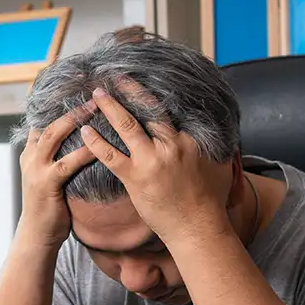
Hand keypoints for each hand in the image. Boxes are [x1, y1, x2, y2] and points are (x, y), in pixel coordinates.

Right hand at [17, 103, 97, 247]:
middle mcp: (30, 156)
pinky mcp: (45, 183)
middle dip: (70, 106)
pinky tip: (99, 146)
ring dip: (75, 120)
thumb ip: (60, 156)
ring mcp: (35, 169)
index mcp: (31, 152)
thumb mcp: (51, 175)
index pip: (44, 120)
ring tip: (95, 108)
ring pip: (53, 135)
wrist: (37, 235)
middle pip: (49, 121)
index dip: (61, 104)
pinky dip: (83, 152)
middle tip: (93, 94)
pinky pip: (66, 163)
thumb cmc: (51, 206)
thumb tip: (84, 139)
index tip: (80, 90)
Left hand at [80, 84, 234, 243]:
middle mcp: (170, 145)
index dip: (152, 94)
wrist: (197, 228)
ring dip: (109, 107)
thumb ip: (211, 145)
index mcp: (189, 139)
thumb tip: (217, 131)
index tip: (141, 81)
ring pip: (126, 126)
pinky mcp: (135, 178)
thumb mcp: (219, 165)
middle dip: (129, 90)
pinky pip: (110, 155)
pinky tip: (85, 131)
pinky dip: (96, 142)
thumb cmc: (209, 200)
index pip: (169, 109)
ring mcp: (151, 161)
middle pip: (147, 109)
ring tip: (97, 94)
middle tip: (115, 77)